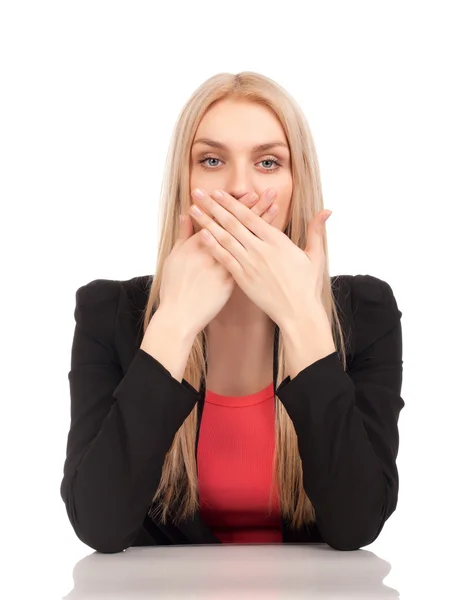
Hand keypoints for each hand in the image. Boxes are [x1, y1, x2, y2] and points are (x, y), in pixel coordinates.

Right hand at [156, 190, 280, 339]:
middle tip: (270, 193)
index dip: (237, 205)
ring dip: (263, 225)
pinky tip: (273, 242)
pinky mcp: (231, 282)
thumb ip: (183, 236)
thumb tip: (186, 216)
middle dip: (256, 208)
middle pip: (239, 226)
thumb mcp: (174, 258)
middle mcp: (214, 253)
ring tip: (276, 209)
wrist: (179, 315)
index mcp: (199, 244)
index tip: (250, 193)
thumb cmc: (174, 287)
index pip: (222, 219)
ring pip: (248, 243)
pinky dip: (261, 251)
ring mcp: (224, 267)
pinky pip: (250, 263)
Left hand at [189, 187, 331, 327]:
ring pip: (225, 238)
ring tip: (194, 210)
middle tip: (199, 193)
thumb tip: (326, 210)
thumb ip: (316, 230)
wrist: (299, 312)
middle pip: (233, 223)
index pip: (251, 216)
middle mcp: (262, 249)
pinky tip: (200, 235)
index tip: (219, 193)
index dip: (233, 203)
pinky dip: (212, 246)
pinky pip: (224, 258)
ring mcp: (251, 264)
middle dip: (214, 206)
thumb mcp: (315, 255)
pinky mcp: (243, 279)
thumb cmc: (307, 285)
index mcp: (278, 241)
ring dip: (207, 222)